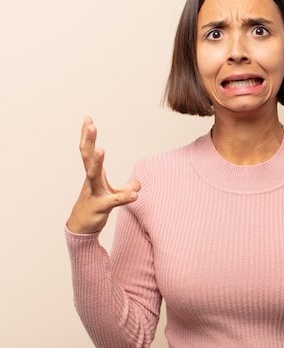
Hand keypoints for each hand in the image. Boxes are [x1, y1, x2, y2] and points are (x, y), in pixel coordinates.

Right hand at [66, 116, 140, 233]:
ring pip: (94, 175)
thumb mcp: (113, 197)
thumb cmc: (95, 208)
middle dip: (89, 140)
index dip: (88, 136)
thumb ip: (126, 189)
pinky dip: (124, 197)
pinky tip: (135, 195)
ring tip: (102, 149)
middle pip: (88, 157)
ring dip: (98, 162)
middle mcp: (91, 181)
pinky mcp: (101, 207)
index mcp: (93, 174)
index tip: (87, 119)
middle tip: (90, 124)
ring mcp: (94, 193)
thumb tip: (138, 185)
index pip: (89, 151)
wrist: (81, 229)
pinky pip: (113, 201)